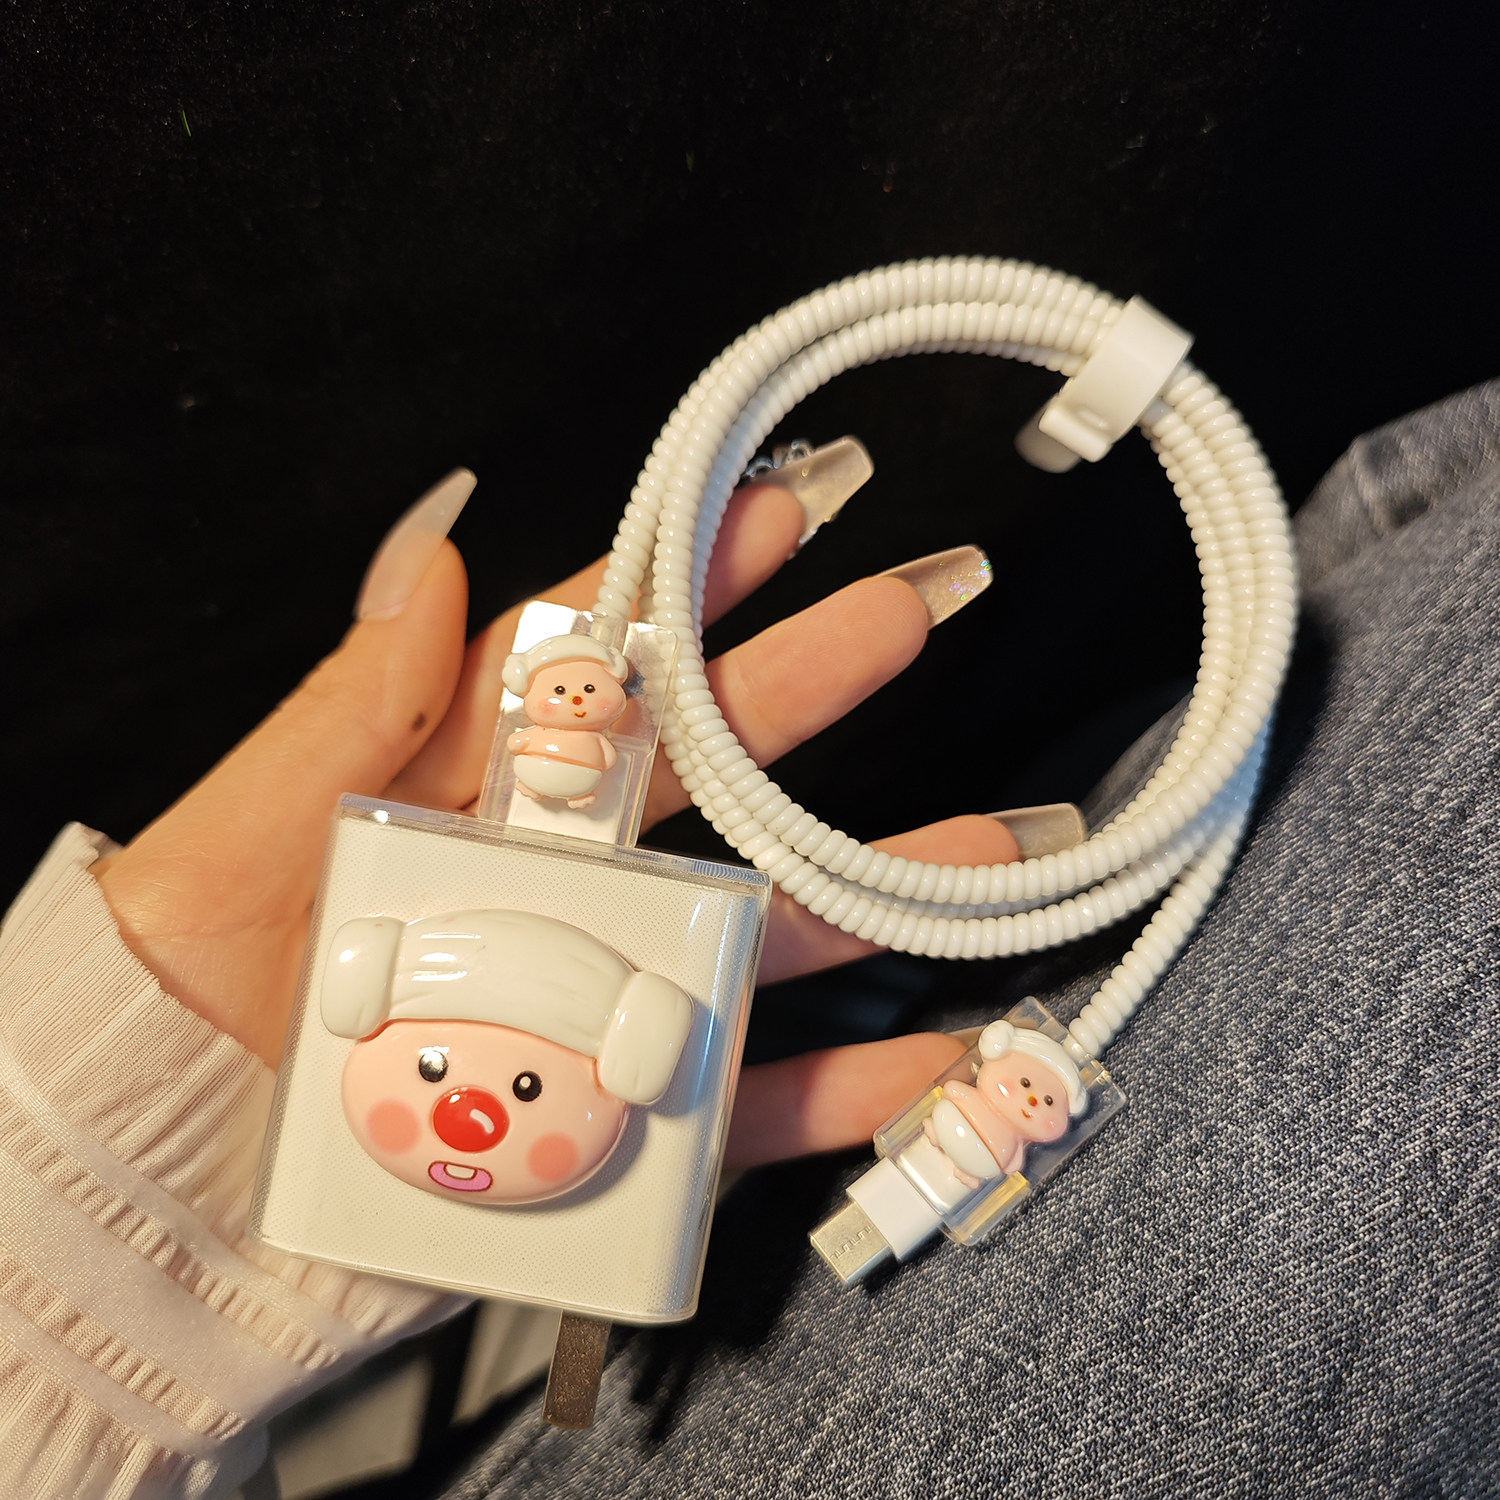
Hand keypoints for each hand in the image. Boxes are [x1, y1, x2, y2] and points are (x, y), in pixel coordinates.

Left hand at [92, 479, 1019, 1169]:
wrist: (167, 1193)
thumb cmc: (177, 1000)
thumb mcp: (241, 832)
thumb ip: (352, 701)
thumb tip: (438, 543)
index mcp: (465, 789)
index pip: (593, 667)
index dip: (685, 582)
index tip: (775, 507)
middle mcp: (556, 883)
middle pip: (705, 776)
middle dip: (809, 688)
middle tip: (909, 612)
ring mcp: (603, 996)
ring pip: (764, 932)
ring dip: (879, 891)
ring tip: (990, 853)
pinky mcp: (623, 1116)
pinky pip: (754, 1102)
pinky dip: (850, 1088)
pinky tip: (934, 1055)